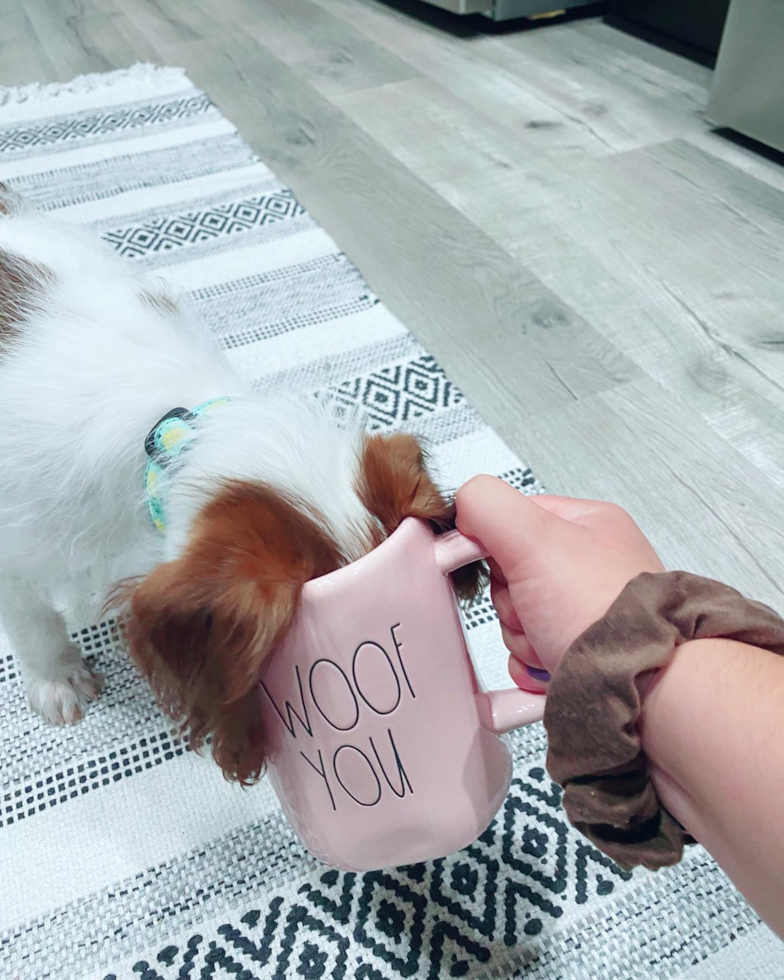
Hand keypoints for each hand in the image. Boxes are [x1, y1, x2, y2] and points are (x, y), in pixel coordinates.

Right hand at [456, 476, 664, 690]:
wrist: (645, 688)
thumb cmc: (604, 612)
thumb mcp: (535, 537)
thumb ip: (489, 506)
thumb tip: (463, 503)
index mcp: (586, 526)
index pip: (514, 518)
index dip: (491, 542)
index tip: (490, 562)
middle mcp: (588, 567)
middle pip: (509, 574)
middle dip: (512, 601)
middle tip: (535, 608)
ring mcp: (584, 612)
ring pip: (515, 617)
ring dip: (522, 636)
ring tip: (552, 641)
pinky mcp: (578, 652)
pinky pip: (528, 654)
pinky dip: (530, 664)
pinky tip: (552, 664)